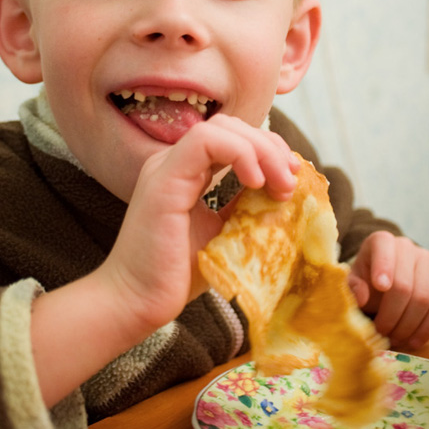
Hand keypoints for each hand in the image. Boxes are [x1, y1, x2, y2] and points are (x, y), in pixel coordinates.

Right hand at [100, 114, 298, 335]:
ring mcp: (165, 166)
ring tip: (279, 185)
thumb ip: (244, 207)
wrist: (137, 302)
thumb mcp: (223, 232)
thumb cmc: (176, 275)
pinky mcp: (163, 180)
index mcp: (186, 171)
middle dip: (270, 147)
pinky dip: (239, 153)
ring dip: (261, 150)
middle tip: (291, 182)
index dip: (268, 150)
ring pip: (221, 127)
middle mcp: (173, 162)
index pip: (232, 136)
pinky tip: (255, 182)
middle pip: (231, 125)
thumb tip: (282, 192)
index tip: (290, 181)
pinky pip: (204, 141)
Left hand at [346, 231, 428, 351]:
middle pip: (405, 284)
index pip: (384, 248)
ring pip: (425, 297)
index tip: (380, 286)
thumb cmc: (366, 279)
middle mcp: (407, 246)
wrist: (386, 277)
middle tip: (382, 333)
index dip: (384, 267)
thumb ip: (353, 287)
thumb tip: (362, 298)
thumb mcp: (353, 281)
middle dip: (392, 315)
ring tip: (396, 339)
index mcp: (381, 241)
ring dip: (409, 325)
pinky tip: (415, 340)